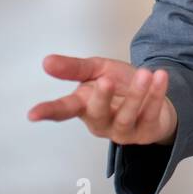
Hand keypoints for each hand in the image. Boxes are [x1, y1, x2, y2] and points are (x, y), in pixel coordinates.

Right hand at [28, 54, 177, 145]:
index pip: (63, 110)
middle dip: (101, 98)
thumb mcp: (98, 70)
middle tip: (106, 80)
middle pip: (97, 114)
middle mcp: (101, 122)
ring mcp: (123, 130)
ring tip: (144, 73)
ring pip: (126, 117)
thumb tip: (47, 61)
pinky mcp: (146, 132)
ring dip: (136, 95)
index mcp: (85, 106)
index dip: (49, 111)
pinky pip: (150, 114)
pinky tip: (160, 76)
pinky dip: (156, 94)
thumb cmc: (120, 86)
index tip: (32, 114)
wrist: (152, 95)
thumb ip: (74, 68)